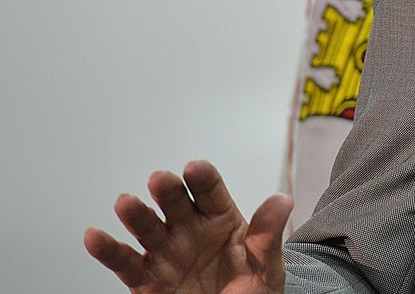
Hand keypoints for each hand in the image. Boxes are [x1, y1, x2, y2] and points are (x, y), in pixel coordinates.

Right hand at [84, 160, 291, 293]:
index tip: (195, 168)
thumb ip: (267, 235)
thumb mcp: (266, 265)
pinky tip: (95, 236)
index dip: (202, 179)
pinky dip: (108, 251)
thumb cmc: (252, 290)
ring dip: (136, 215)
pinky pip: (126, 263)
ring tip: (126, 203)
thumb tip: (282, 200)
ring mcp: (166, 252)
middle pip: (175, 204)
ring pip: (147, 228)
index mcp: (220, 219)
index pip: (210, 192)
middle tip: (160, 180)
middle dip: (167, 191)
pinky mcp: (147, 279)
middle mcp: (189, 230)